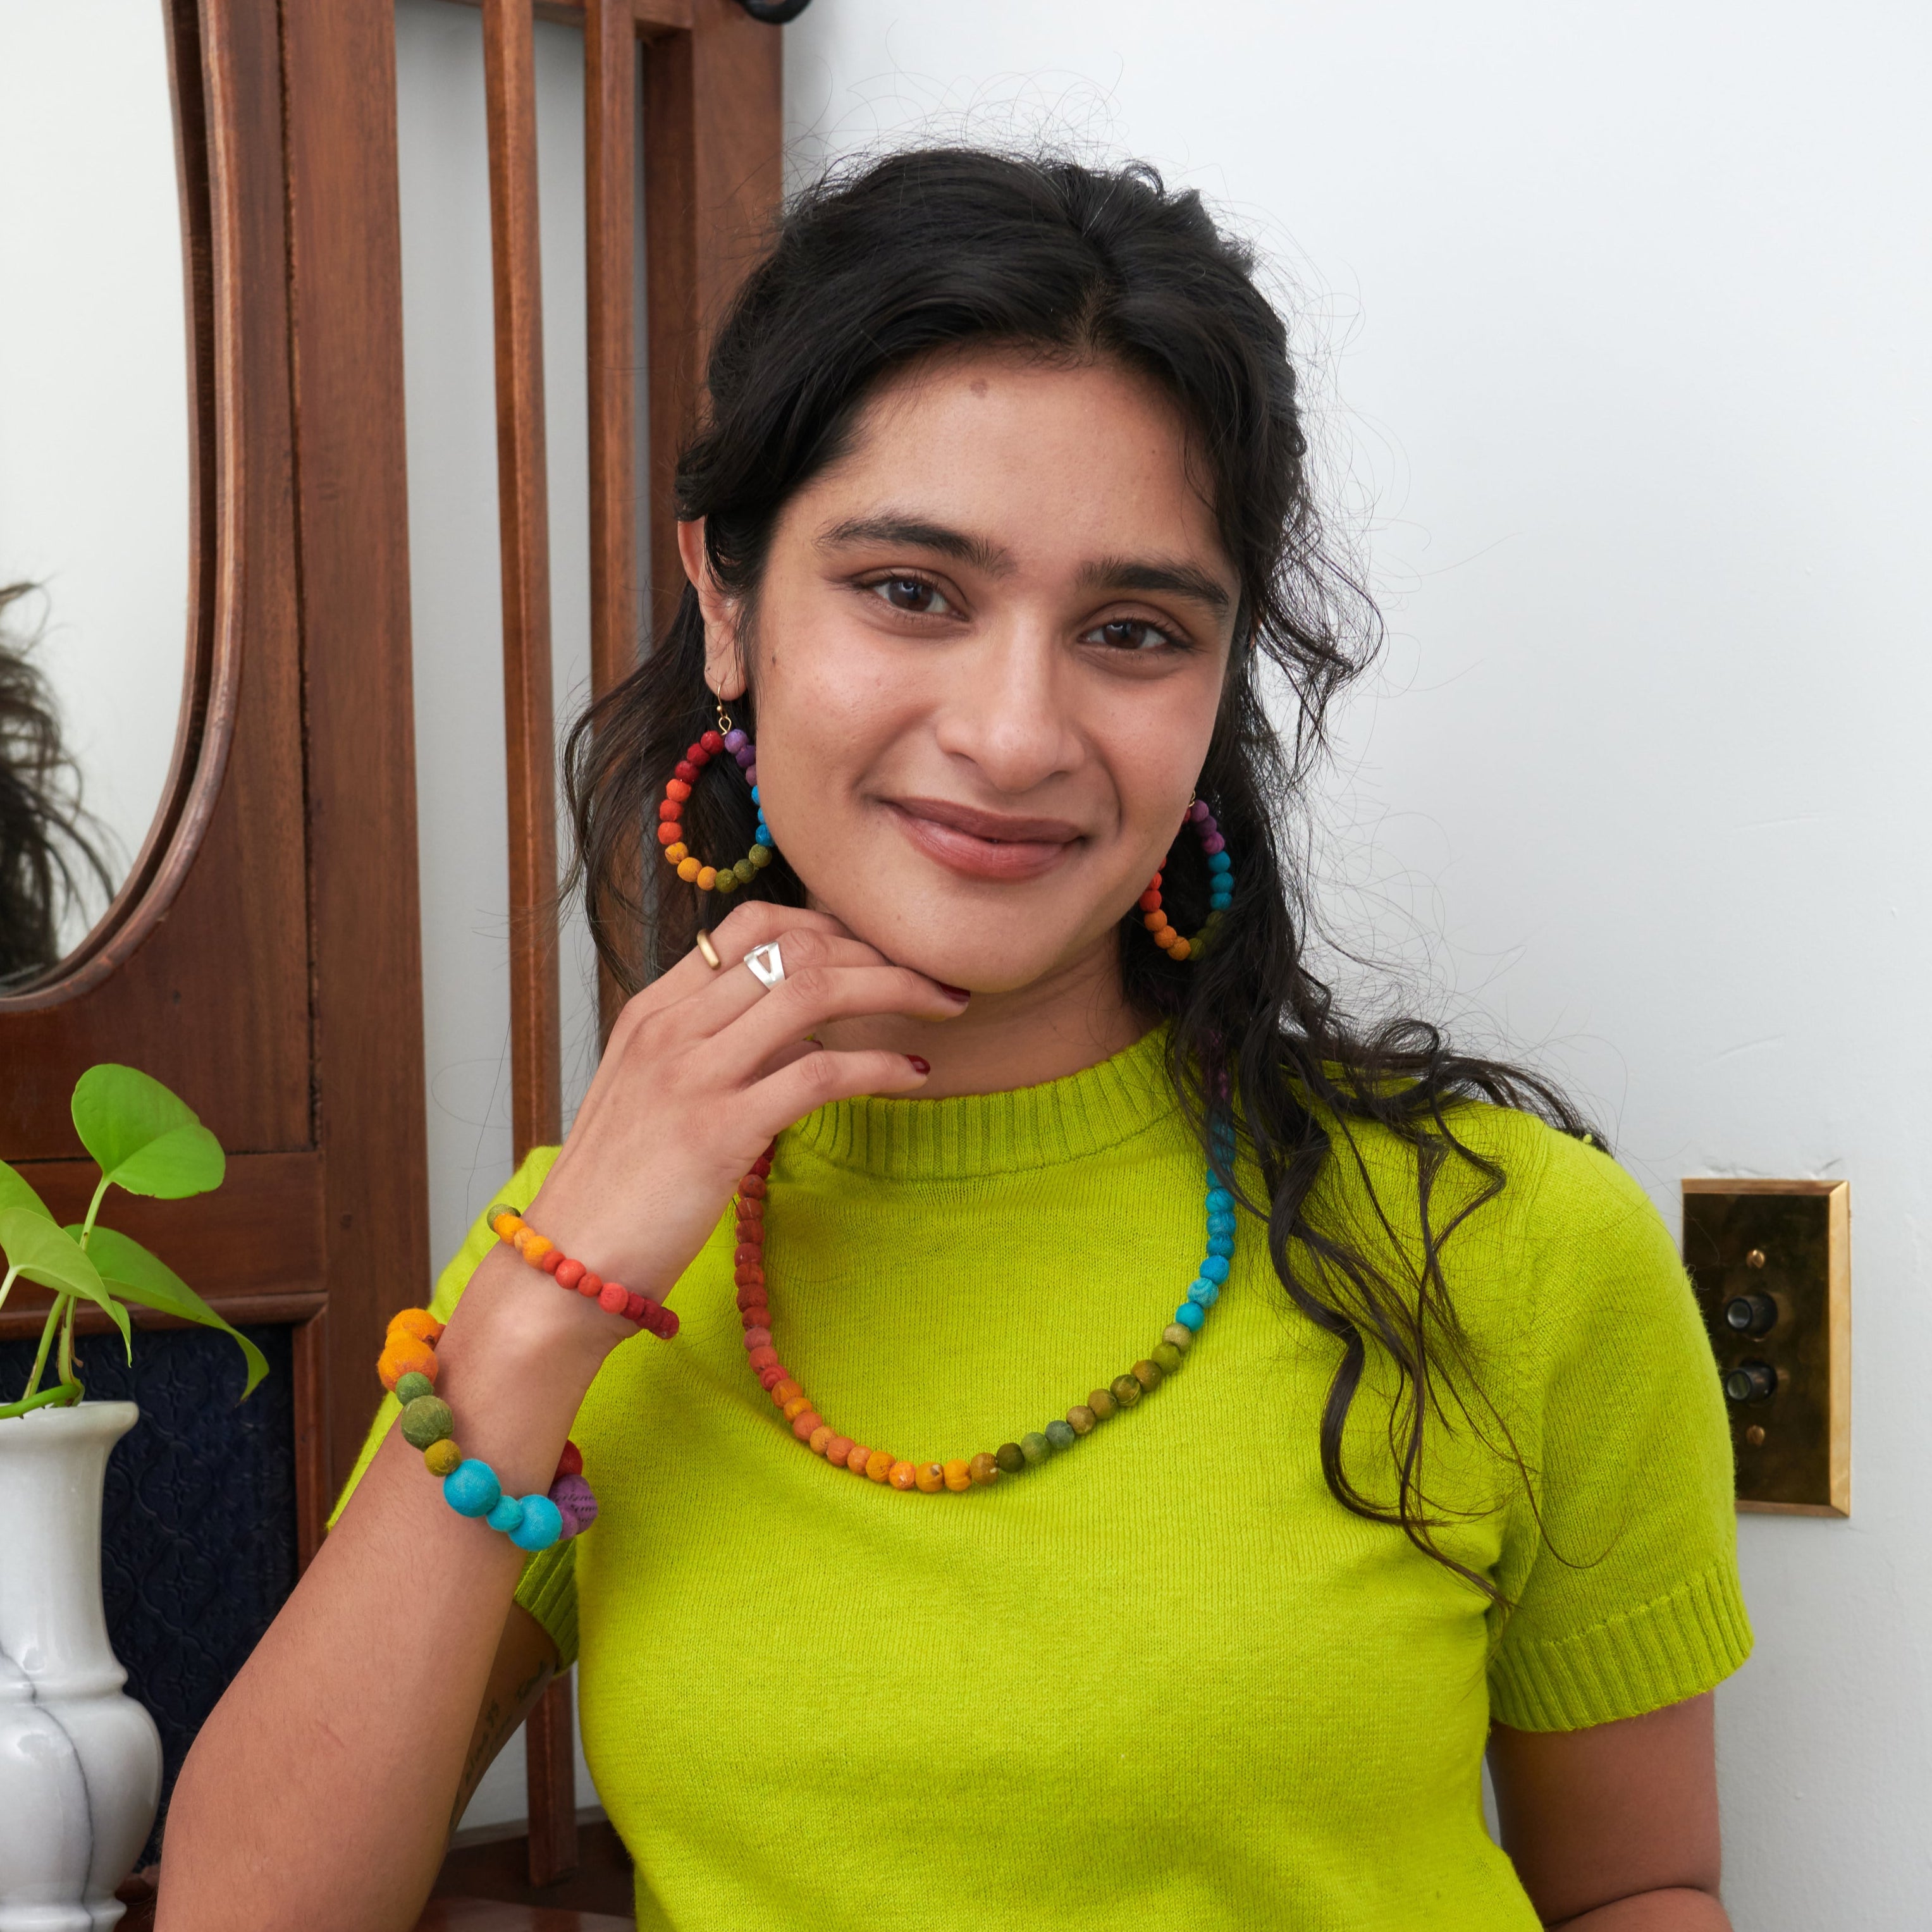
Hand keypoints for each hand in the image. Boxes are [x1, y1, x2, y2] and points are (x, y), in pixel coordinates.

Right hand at [519, 902, 966, 1305]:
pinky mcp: (718, 1131)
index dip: (829, 926)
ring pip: (815, 991)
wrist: (564, 1266)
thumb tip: (795, 1036)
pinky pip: (821, 1073)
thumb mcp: (652, 1094)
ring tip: (942, 1006)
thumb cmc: (617, 1189)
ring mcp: (692, 1075)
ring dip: (895, 989)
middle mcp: (671, 1027)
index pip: (752, 926)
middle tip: (933, 975)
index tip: (878, 951)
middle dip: (880, 951)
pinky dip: (880, 1066)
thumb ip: (711, 1050)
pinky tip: (913, 1075)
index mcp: (653, 1009)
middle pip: (797, 946)